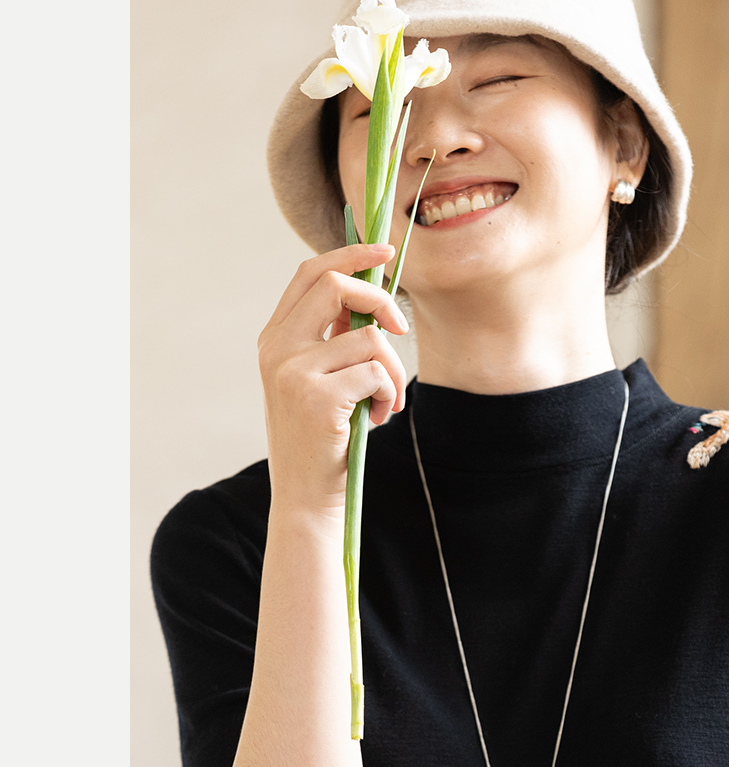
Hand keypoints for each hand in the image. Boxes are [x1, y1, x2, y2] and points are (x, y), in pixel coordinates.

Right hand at [257, 244, 408, 516]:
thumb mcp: (317, 383)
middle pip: (336, 286)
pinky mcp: (317, 397)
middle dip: (381, 300)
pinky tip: (377, 419)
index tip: (386, 253)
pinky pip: (378, 372)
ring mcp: (293, 372)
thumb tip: (370, 299)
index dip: (352, 256)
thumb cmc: (322, 442)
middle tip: (402, 328)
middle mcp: (277, 349)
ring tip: (384, 404)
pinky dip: (390, 394)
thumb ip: (330, 342)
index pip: (311, 273)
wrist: (305, 499)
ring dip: (394, 373)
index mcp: (274, 339)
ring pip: (370, 339)